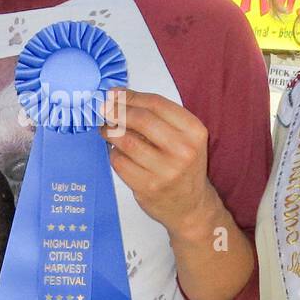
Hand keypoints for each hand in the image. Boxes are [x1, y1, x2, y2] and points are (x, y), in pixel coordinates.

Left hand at [99, 89, 220, 241]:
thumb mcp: (182, 136)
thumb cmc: (183, 165)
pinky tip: (117, 153)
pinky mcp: (148, 187)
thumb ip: (155, 115)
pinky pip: (120, 163)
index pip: (157, 104)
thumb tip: (117, 95)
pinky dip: (113, 154)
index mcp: (194, 131)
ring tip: (107, 131)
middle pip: (141, 119)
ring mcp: (166, 171)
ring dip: (111, 133)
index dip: (130, 96)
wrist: (190, 205)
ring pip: (126, 141)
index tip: (114, 94)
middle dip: (118, 112)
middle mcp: (183, 150)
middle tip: (105, 111)